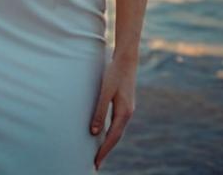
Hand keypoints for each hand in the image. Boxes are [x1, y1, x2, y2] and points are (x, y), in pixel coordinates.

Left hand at [90, 53, 137, 169]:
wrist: (126, 59)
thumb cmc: (114, 74)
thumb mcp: (105, 92)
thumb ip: (100, 111)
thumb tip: (94, 132)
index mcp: (124, 113)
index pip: (113, 138)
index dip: (104, 151)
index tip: (96, 163)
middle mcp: (128, 114)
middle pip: (116, 137)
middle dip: (106, 150)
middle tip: (96, 163)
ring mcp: (128, 109)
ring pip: (118, 131)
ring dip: (109, 142)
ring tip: (99, 152)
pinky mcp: (125, 104)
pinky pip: (117, 124)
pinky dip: (111, 132)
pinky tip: (104, 134)